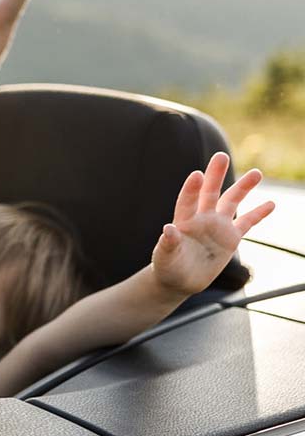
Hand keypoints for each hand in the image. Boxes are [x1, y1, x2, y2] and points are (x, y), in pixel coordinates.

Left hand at [151, 152, 273, 296]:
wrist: (180, 279)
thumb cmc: (168, 266)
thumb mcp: (165, 257)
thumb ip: (168, 243)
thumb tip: (168, 229)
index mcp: (183, 221)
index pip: (188, 201)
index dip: (192, 189)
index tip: (197, 175)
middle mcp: (201, 218)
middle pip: (210, 192)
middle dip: (216, 175)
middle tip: (221, 156)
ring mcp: (217, 226)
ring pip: (232, 202)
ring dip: (243, 188)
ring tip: (257, 173)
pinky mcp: (230, 237)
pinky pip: (247, 222)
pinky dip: (258, 213)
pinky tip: (270, 203)